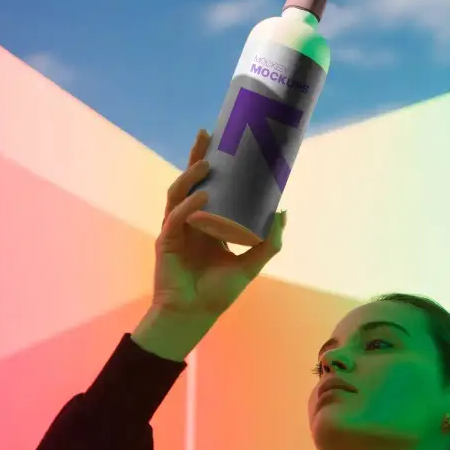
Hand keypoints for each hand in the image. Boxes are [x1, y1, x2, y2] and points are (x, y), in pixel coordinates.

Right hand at [153, 129, 286, 318]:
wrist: (194, 315)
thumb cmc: (218, 292)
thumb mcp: (251, 264)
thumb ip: (269, 242)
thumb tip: (283, 212)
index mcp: (207, 223)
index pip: (209, 187)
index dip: (213, 164)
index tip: (226, 142)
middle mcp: (189, 221)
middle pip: (190, 182)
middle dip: (197, 157)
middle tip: (208, 134)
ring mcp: (175, 229)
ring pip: (178, 193)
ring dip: (190, 177)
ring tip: (207, 163)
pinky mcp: (166, 241)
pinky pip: (175, 218)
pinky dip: (188, 206)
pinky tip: (202, 197)